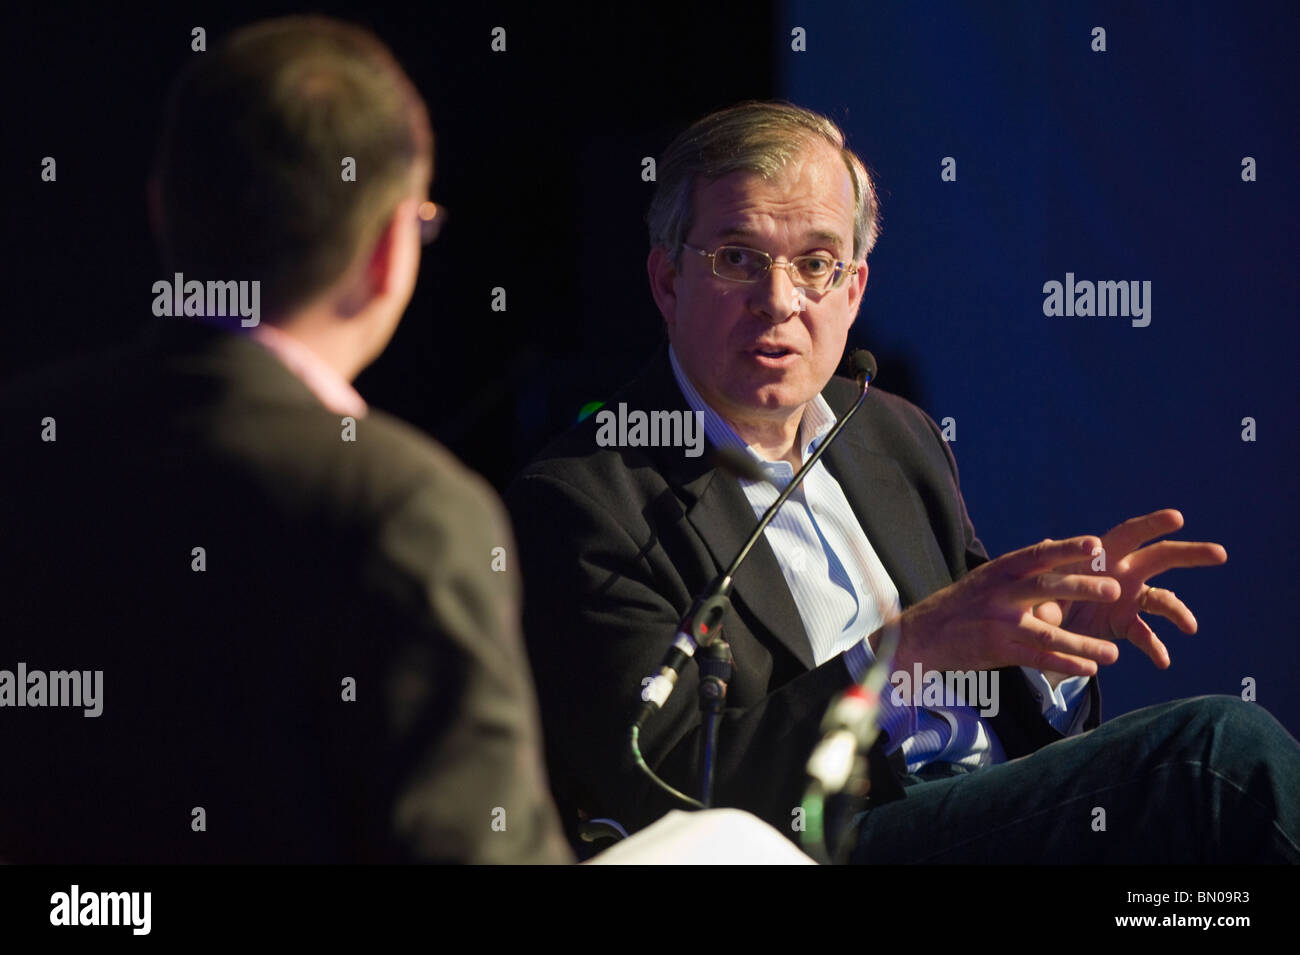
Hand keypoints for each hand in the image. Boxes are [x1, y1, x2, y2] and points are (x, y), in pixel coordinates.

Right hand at [873, 535, 1122, 677]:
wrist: (923, 634)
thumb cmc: (962, 603)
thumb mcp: (988, 576)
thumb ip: (1023, 565)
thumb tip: (1053, 542)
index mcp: (1000, 571)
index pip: (1038, 556)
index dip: (1067, 549)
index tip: (1097, 545)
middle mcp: (1000, 594)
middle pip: (1046, 587)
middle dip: (1081, 587)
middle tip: (1114, 589)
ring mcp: (999, 624)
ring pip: (1047, 632)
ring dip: (1082, 643)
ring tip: (1113, 653)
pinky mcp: (997, 650)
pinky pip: (1036, 658)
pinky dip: (1064, 663)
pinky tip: (1089, 668)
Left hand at [1036, 509, 1226, 669]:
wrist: (1039, 620)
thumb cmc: (1040, 588)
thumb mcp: (1040, 580)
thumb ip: (1049, 570)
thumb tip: (1045, 544)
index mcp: (1103, 552)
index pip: (1130, 533)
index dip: (1152, 525)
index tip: (1178, 518)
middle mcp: (1123, 571)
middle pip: (1163, 558)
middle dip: (1191, 554)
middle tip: (1220, 554)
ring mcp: (1129, 598)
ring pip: (1163, 600)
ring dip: (1179, 612)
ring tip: (1190, 626)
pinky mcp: (1125, 623)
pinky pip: (1146, 635)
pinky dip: (1155, 647)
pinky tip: (1163, 661)